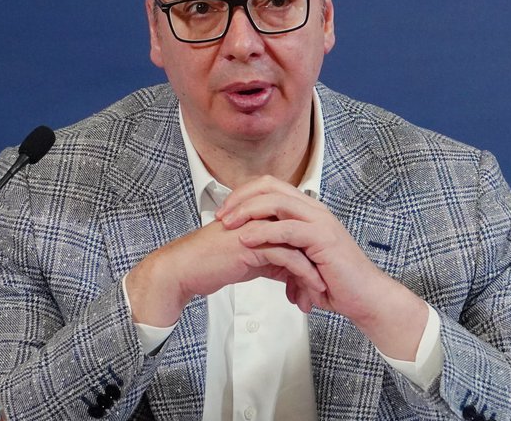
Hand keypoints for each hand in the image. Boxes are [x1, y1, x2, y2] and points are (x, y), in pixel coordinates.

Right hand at [125, 219, 325, 326]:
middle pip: (303, 236)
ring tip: (319, 293)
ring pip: (299, 246)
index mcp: (263, 217)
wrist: (184, 269)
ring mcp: (258, 228)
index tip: (322, 275)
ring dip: (313, 272)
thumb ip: (271, 260)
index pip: (298, 231)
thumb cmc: (210, 263)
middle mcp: (263, 218)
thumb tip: (290, 273)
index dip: (312, 254)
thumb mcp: (249, 260)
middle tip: (327, 285)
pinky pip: (287, 258)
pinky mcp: (253, 243)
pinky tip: (306, 293)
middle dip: (318, 262)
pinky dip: (301, 276)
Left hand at [215, 176, 428, 359]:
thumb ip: (282, 253)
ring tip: (228, 225)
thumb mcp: (301, 262)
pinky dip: (263, 233)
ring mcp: (319, 221)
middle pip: (270, 186)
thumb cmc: (336, 282)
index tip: (225, 211)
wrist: (365, 297)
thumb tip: (260, 259)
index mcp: (308, 210)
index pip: (271, 187)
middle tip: (220, 215)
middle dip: (241, 198)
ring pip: (276, 202)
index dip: (245, 194)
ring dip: (247, 211)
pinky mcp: (322, 238)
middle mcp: (314, 209)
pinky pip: (286, 228)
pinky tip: (247, 240)